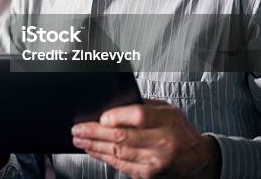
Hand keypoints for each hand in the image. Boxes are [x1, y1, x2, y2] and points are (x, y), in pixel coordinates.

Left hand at [71, 100, 220, 178]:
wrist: (198, 160)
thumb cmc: (179, 131)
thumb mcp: (167, 111)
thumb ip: (143, 106)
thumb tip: (113, 104)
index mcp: (167, 121)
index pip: (139, 116)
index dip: (117, 116)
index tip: (101, 116)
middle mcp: (162, 142)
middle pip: (122, 136)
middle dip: (95, 132)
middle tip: (78, 129)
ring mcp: (155, 161)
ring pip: (118, 153)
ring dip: (94, 146)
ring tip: (79, 139)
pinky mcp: (148, 174)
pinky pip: (121, 165)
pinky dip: (103, 157)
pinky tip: (93, 150)